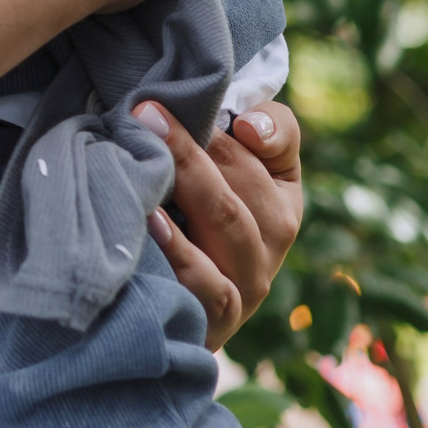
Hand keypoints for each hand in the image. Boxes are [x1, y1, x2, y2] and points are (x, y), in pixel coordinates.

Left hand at [137, 100, 304, 347]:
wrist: (173, 313)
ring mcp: (250, 279)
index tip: (227, 109)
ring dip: (188, 182)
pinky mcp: (220, 317)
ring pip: (229, 222)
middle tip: (145, 112)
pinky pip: (207, 283)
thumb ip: (243, 133)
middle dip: (193, 143)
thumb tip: (249, 124)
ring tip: (147, 153)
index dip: (260, 124)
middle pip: (243, 180)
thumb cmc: (192, 221)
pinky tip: (150, 222)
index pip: (279, 144)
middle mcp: (275, 236)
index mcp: (281, 192)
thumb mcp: (222, 172)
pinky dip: (180, 251)